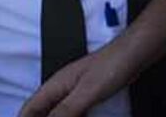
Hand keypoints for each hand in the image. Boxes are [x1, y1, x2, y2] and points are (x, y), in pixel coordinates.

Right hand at [17, 50, 133, 116]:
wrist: (135, 53)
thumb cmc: (112, 65)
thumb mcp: (87, 92)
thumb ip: (66, 110)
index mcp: (56, 84)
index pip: (30, 108)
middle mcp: (62, 88)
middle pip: (41, 111)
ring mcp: (75, 91)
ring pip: (56, 112)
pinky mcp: (88, 94)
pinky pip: (72, 112)